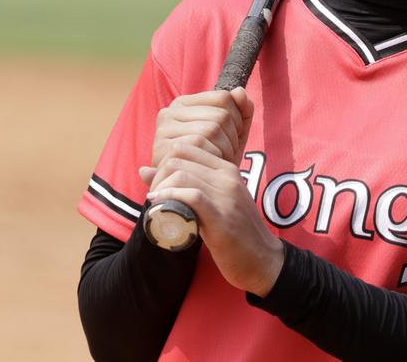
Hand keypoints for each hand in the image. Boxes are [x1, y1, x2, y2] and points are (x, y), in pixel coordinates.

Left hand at [145, 143, 284, 296]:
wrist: (263, 260)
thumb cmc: (235, 233)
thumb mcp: (211, 202)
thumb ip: (183, 184)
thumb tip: (143, 169)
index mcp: (227, 169)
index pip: (188, 145)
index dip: (165, 161)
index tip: (160, 183)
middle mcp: (228, 176)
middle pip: (179, 157)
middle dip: (159, 174)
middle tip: (155, 196)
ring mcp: (227, 195)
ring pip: (181, 174)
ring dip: (161, 188)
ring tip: (157, 204)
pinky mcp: (222, 216)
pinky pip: (191, 196)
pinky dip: (170, 198)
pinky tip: (160, 208)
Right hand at [149, 88, 253, 166]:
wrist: (191, 194)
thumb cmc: (213, 160)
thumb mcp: (232, 134)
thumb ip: (242, 111)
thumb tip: (240, 92)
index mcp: (184, 103)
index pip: (224, 97)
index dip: (237, 118)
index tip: (234, 137)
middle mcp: (169, 112)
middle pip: (220, 114)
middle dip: (233, 136)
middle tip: (229, 153)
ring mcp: (163, 129)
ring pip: (212, 128)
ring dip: (226, 148)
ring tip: (221, 160)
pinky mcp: (162, 146)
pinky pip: (200, 143)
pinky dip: (213, 157)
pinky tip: (212, 167)